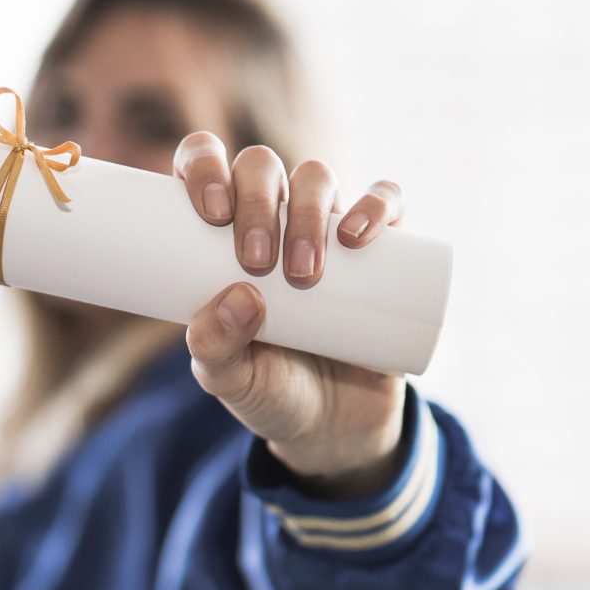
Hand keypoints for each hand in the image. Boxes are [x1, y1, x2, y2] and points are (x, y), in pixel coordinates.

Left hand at [175, 136, 408, 499]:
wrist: (333, 426)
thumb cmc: (265, 387)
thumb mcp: (227, 379)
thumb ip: (214, 348)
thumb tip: (239, 297)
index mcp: (216, 229)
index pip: (203, 163)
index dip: (204, 165)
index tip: (211, 212)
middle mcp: (270, 214)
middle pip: (261, 167)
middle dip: (257, 202)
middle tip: (256, 262)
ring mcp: (325, 226)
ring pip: (317, 178)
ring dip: (309, 210)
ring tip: (305, 272)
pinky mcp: (381, 246)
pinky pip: (387, 201)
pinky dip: (378, 203)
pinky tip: (362, 232)